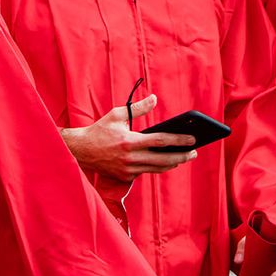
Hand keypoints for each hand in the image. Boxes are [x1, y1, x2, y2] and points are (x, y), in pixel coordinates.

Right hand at [59, 94, 196, 180]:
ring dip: (174, 163)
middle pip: (164, 159)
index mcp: (129, 141)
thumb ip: (138, 108)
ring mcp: (128, 169)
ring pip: (158, 168)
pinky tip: (168, 161)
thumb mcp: (117, 114)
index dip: (179, 140)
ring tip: (185, 156)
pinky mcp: (125, 176)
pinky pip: (147, 171)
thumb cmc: (100, 130)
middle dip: (182, 156)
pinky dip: (159, 166)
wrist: (81, 151)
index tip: (193, 138)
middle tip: (195, 151)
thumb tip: (155, 98)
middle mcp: (130, 158)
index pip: (160, 141)